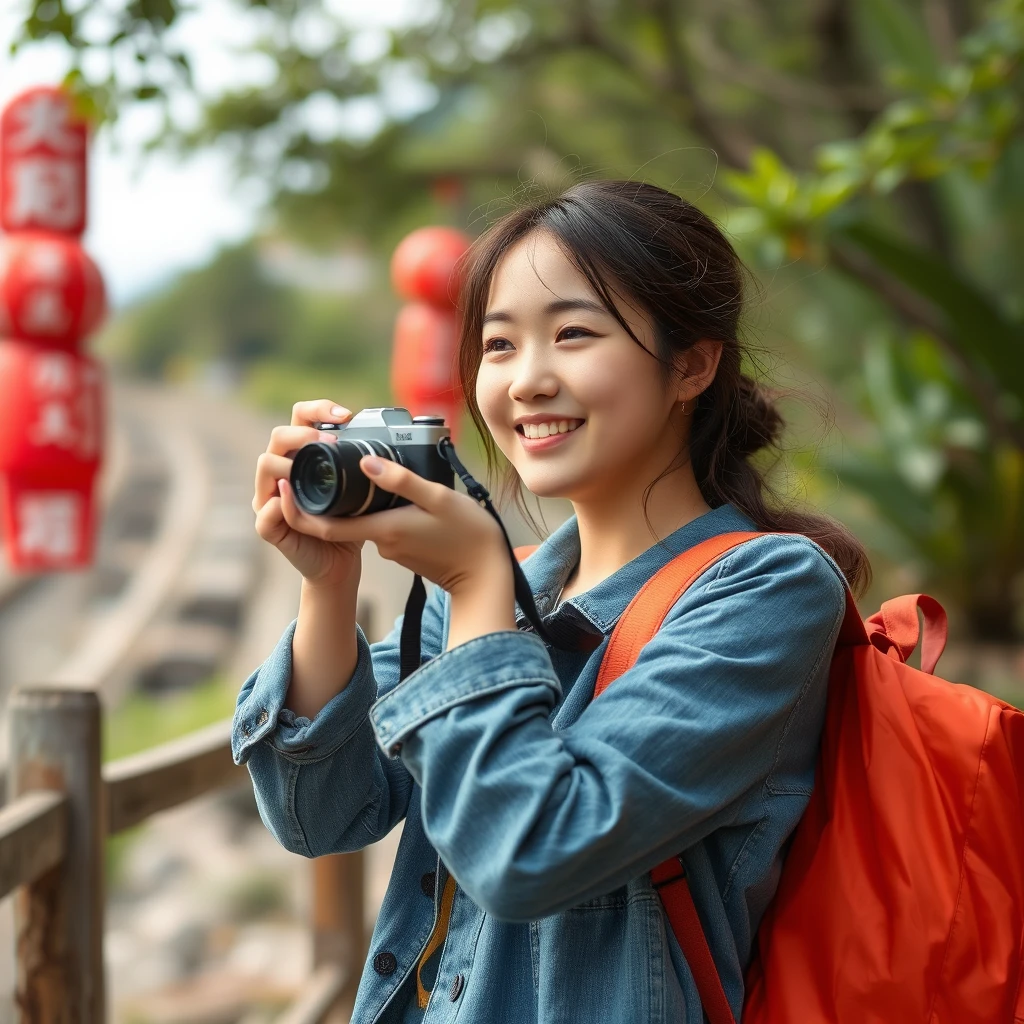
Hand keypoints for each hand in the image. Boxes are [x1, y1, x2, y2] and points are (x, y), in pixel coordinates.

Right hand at [253, 398, 362, 587]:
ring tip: (313, 466)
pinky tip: (293, 495)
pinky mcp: (268, 527)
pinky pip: (266, 511)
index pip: (299, 419)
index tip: (346, 415)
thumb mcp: (359, 489)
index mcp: (301, 457)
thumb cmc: (348, 523)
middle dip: (304, 432)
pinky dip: (281, 503)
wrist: (339, 564)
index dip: (318, 409)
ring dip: (289, 461)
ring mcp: (270, 498)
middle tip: (331, 440)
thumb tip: (378, 439)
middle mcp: (281, 473)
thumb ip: (360, 466)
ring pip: (265, 465)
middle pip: (278, 435)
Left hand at [276, 450, 512, 597]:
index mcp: (382, 530)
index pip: (324, 526)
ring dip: (360, 500)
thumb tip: (365, 464)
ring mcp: (393, 548)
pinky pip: (384, 525)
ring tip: (363, 469)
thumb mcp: (438, 498)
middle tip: (326, 460)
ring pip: (365, 519)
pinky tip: (397, 493)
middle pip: (342, 519)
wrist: (486, 576)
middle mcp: (381, 542)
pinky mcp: (405, 550)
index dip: (299, 509)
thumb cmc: (468, 535)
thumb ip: (400, 480)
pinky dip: (382, 509)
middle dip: (329, 495)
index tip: (287, 485)